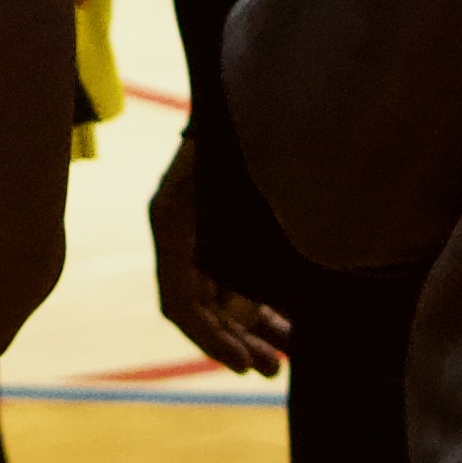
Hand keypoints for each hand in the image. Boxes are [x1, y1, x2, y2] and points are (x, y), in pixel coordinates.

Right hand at [149, 138, 288, 379]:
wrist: (248, 93)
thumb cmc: (239, 130)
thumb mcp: (232, 180)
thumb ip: (241, 234)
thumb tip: (254, 297)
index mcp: (172, 224)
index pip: (178, 302)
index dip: (208, 339)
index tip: (242, 365)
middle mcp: (182, 235)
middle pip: (201, 306)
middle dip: (234, 342)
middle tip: (270, 369)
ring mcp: (205, 233)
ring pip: (222, 297)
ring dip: (249, 330)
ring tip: (282, 360)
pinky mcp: (229, 230)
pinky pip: (239, 279)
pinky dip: (261, 304)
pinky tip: (289, 325)